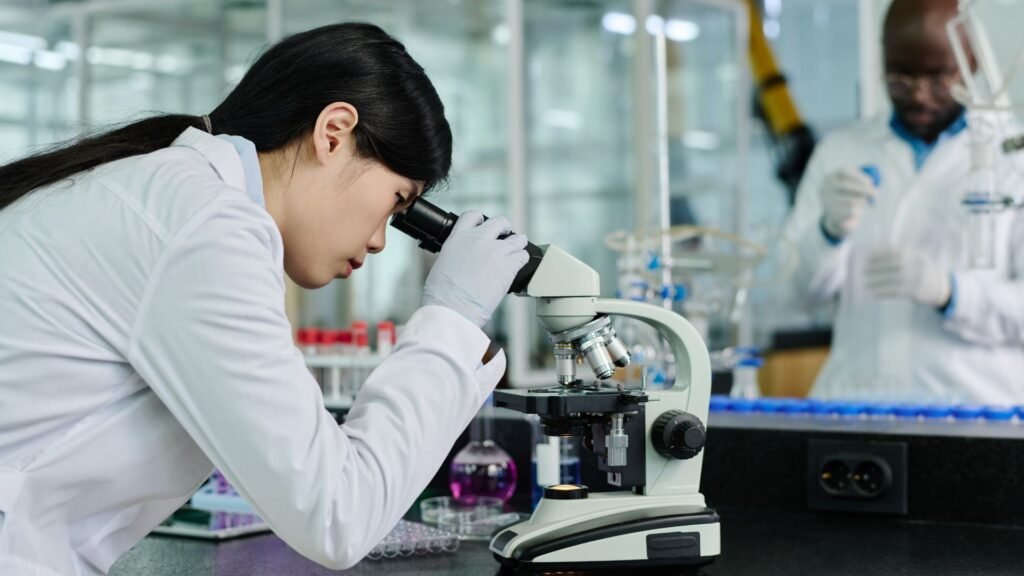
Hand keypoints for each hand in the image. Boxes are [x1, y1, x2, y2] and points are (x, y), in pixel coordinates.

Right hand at [422, 211, 529, 326]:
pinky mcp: (509, 265)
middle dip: (503, 228)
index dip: (481, 220)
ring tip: (518, 248)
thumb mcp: (442, 264)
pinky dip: (523, 259)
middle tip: (504, 236)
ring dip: (518, 243)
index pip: (472, 216)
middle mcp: (478, 239)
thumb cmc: (442, 294)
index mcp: (458, 238)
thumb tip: (463, 259)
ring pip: (517, 238)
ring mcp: (496, 251)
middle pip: (499, 222)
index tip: (484, 226)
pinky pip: (523, 256)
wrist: (453, 307)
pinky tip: (519, 265)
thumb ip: (456, 254)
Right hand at [820, 167, 876, 238]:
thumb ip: (863, 181)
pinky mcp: (832, 213)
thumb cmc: (850, 196)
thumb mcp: (854, 185)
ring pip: (850, 200)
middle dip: (863, 189)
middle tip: (875, 193)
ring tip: (862, 203)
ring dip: (861, 201)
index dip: (859, 176)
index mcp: (831, 176)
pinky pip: (851, 211)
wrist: (838, 216)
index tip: (872, 182)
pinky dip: (858, 211)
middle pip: (845, 185)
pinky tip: (855, 212)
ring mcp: (827, 201)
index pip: (844, 172)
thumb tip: (873, 183)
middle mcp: (825, 188)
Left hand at [864, 248, 950, 307]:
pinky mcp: (916, 291)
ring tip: (865, 282)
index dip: (880, 254)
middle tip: (863, 270)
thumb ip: (900, 254)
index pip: (895, 252)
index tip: (867, 257)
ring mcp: (917, 278)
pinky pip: (897, 291)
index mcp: (916, 255)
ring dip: (877, 281)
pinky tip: (874, 293)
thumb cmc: (923, 270)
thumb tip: (875, 250)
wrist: (943, 287)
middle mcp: (917, 265)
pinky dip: (884, 292)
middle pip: (893, 265)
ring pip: (894, 279)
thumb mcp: (916, 257)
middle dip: (876, 267)